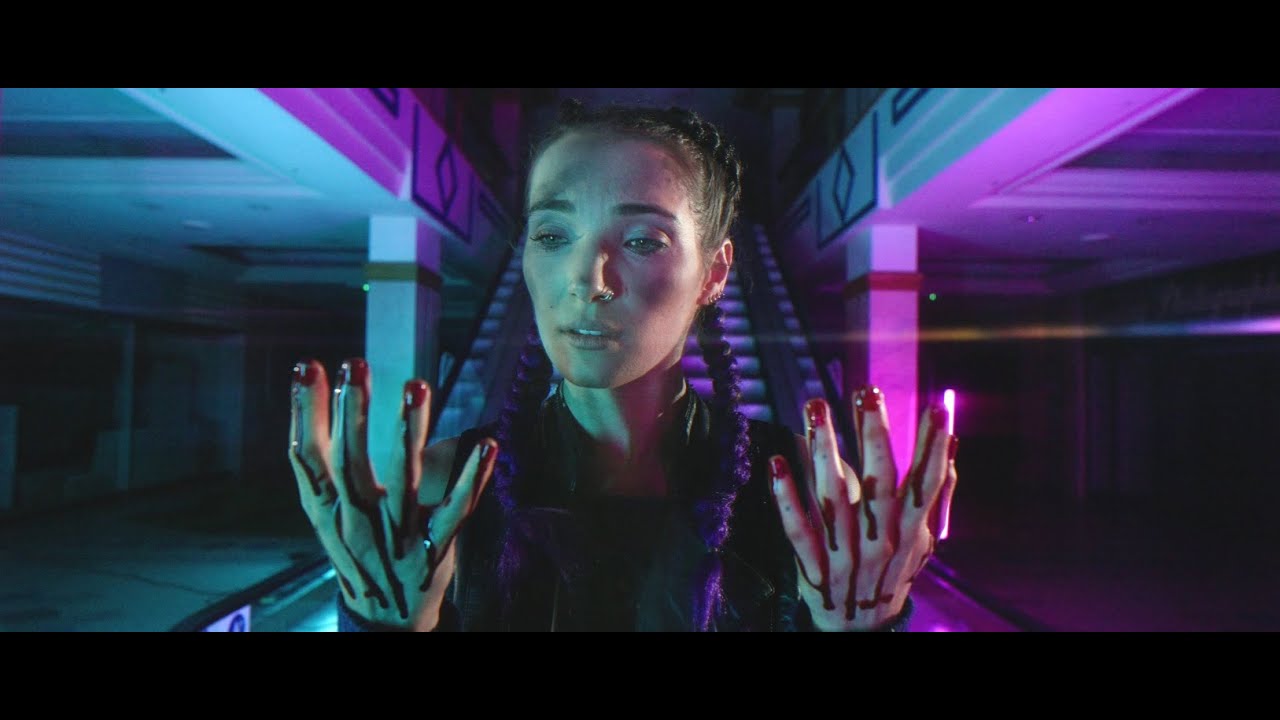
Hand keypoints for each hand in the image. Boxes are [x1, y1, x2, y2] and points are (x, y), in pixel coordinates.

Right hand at [288, 358, 497, 630]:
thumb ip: (322, 463)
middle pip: (350, 463)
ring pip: (404, 481)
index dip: (304, 412)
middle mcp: (356, 523)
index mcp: (326, 510)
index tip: (307, 366)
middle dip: (352, 412)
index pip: (307, 456)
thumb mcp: (327, 512)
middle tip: (356, 365)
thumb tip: (323, 391)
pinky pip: (456, 511)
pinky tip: (485, 443)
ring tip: (415, 386)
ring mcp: (397, 538)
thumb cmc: (356, 548)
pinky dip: (471, 478)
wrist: (385, 618)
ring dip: (410, 432)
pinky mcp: (436, 550)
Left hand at [769, 388, 957, 630]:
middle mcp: (882, 542)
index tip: (937, 408)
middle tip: (867, 393)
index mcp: (912, 532)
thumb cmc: (892, 569)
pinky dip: (786, 497)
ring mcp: (846, 555)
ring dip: (824, 452)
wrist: (861, 627)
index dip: (934, 449)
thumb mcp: (922, 537)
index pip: (927, 485)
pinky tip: (777, 461)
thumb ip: (936, 493)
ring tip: (817, 410)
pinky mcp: (812, 567)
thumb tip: (952, 443)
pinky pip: (798, 530)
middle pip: (881, 486)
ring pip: (835, 500)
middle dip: (875, 437)